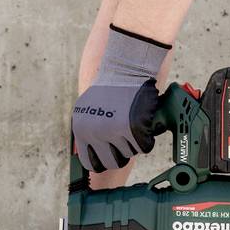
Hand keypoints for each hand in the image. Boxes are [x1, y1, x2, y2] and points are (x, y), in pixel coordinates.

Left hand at [72, 26, 168, 171]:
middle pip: (112, 161)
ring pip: (130, 154)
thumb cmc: (111, 85)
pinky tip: (144, 123)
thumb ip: (90, 130)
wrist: (126, 67)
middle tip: (127, 140)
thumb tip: (91, 154)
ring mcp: (115, 133)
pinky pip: (144, 146)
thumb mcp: (89, 108)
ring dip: (135, 143)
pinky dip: (147, 139)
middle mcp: (96, 134)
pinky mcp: (134, 129)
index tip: (111, 156)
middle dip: (122, 153)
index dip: (103, 160)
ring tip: (134, 124)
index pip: (90, 162)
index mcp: (82, 130)